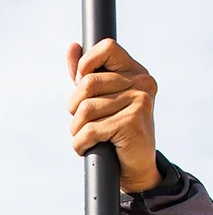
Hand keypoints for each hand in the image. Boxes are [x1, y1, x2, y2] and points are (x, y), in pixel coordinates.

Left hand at [67, 39, 160, 192]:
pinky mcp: (133, 121)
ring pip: (85, 109)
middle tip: (82, 123)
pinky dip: (81, 144)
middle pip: (87, 83)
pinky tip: (89, 147)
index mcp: (134, 71)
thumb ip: (85, 73)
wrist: (134, 167)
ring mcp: (140, 100)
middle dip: (74, 108)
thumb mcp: (99, 98)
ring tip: (88, 138)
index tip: (81, 88)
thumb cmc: (114, 131)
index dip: (85, 65)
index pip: (106, 47)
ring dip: (77, 130)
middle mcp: (142, 82)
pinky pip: (90, 130)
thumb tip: (72, 47)